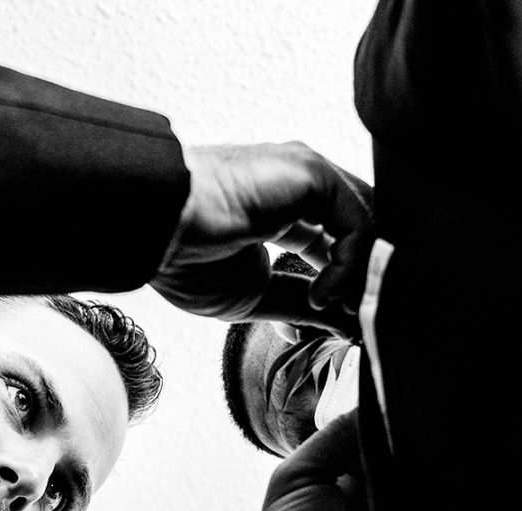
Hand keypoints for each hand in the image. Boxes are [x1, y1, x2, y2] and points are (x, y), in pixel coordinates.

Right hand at [150, 143, 373, 334]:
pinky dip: (350, 266)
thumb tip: (341, 326)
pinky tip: (321, 294)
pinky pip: (357, 222)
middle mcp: (297, 186)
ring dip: (360, 275)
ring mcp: (306, 176)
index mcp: (279, 209)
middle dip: (360, 277)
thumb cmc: (184, 258)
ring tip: (335, 310)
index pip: (334, 240)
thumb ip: (298, 305)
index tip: (329, 318)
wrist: (156, 229)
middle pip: (357, 230)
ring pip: (365, 224)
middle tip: (349, 319)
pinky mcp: (313, 174)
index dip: (340, 281)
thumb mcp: (253, 295)